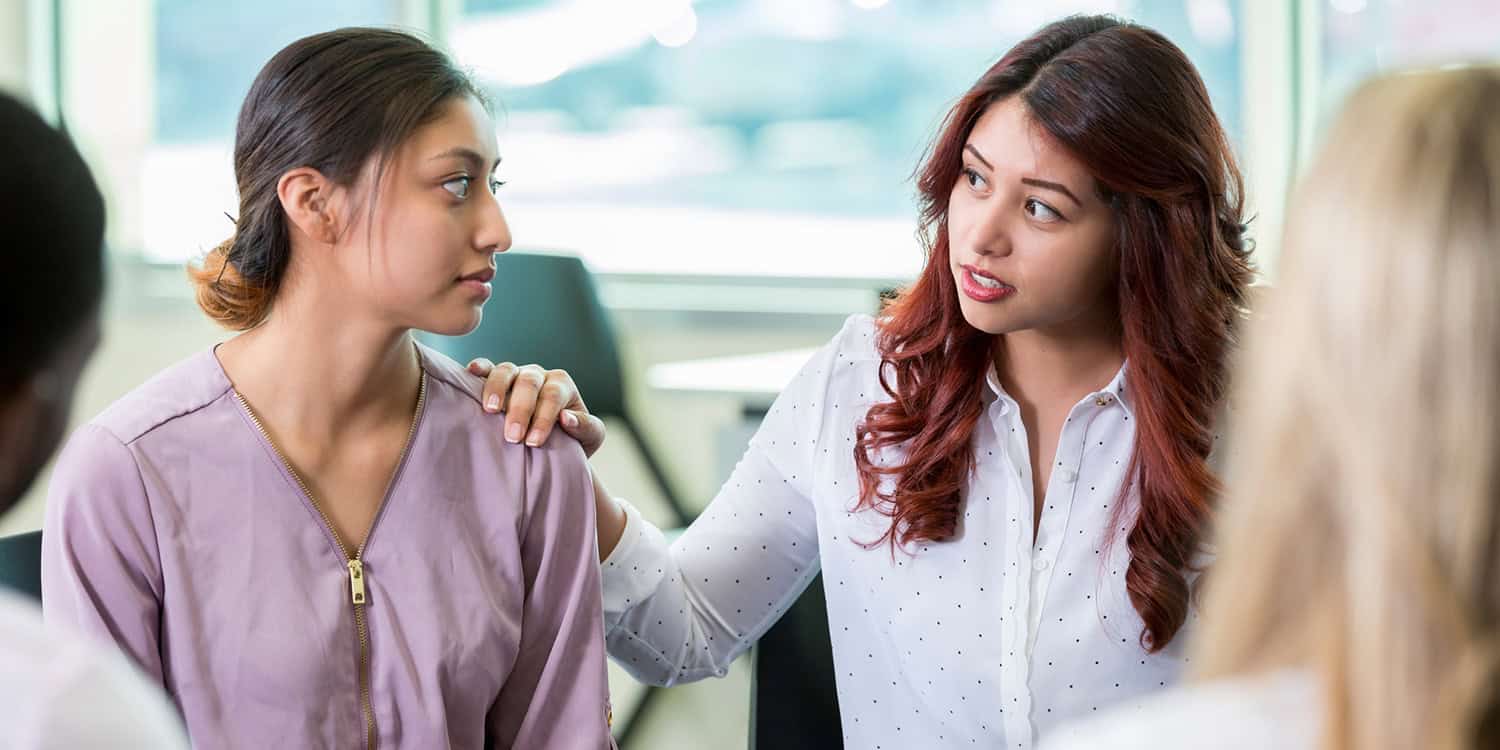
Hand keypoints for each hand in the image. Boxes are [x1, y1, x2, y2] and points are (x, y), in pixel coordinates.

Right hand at [467, 360, 606, 456]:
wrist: (554, 445)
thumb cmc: (574, 440)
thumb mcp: (591, 437)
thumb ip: (586, 427)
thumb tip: (567, 418)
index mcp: (562, 385)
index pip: (553, 396)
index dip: (544, 418)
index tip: (534, 442)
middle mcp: (540, 375)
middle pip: (529, 382)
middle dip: (521, 409)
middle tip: (513, 436)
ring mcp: (517, 374)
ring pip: (506, 371)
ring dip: (497, 389)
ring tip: (491, 410)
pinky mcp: (497, 380)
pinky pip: (487, 368)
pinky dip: (479, 368)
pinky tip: (471, 372)